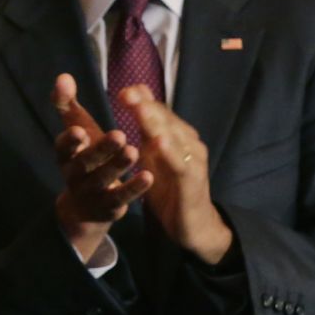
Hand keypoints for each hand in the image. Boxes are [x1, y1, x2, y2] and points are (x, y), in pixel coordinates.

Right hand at [50, 74, 150, 260]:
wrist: (85, 207)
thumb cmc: (83, 159)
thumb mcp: (75, 133)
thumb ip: (67, 106)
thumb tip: (63, 76)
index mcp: (65, 155)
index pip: (62, 147)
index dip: (70, 141)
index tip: (80, 131)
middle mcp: (74, 174)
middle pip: (85, 163)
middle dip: (101, 149)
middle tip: (120, 135)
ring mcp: (91, 192)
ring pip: (104, 179)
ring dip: (118, 165)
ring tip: (134, 151)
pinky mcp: (109, 206)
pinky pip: (121, 197)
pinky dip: (134, 188)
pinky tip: (149, 176)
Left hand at [119, 85, 233, 264]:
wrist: (193, 225)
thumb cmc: (169, 189)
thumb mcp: (153, 158)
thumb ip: (145, 132)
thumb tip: (133, 100)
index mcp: (175, 136)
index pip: (158, 112)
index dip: (142, 100)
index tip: (122, 90)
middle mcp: (187, 143)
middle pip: (166, 120)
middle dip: (146, 105)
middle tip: (127, 93)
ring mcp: (192, 161)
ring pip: (174, 137)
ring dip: (157, 123)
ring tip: (140, 110)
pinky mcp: (192, 181)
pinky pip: (181, 164)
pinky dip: (171, 152)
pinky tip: (158, 143)